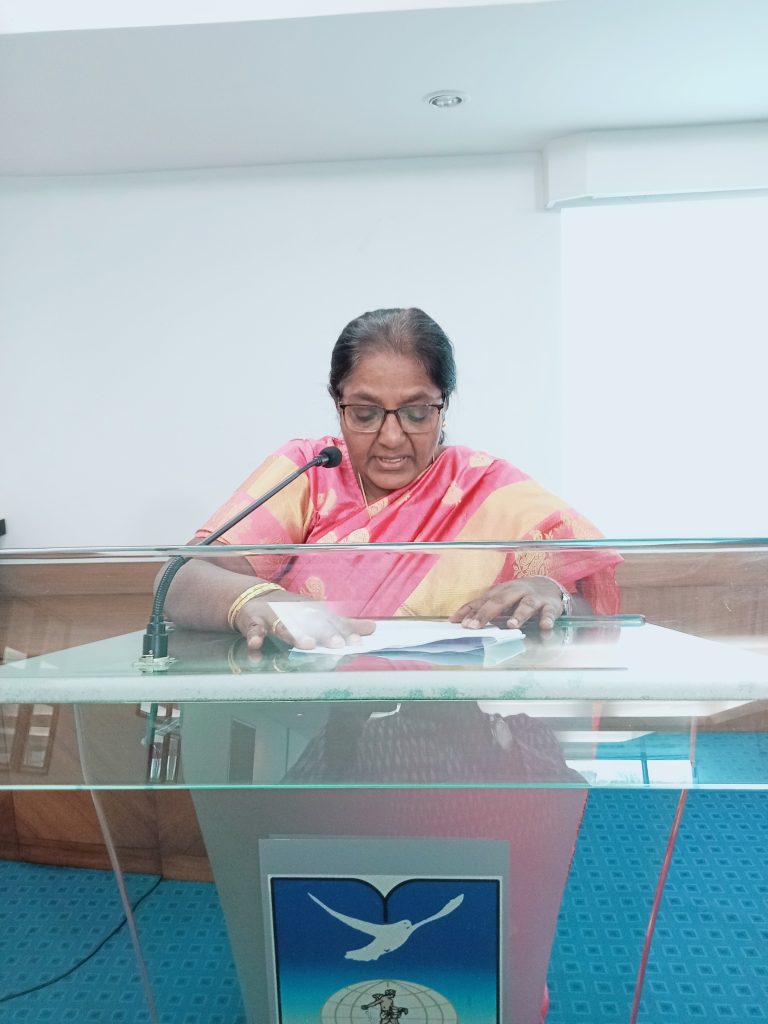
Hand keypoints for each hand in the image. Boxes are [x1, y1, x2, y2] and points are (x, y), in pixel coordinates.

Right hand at [234, 597, 374, 651]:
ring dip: (293, 634)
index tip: (357, 642)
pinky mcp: (252, 623)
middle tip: (337, 644)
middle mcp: (294, 612)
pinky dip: (254, 639)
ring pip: (282, 625)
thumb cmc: (292, 611)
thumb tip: (373, 628)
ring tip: (305, 644)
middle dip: (324, 633)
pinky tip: (256, 648)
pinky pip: (253, 632)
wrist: (253, 597)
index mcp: (311, 611)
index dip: (344, 630)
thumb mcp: (318, 615)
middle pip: (310, 622)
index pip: (330, 621)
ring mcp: (272, 616)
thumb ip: (343, 624)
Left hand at [450, 576, 565, 630]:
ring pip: (526, 605)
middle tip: (473, 626)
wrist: (549, 586)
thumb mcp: (502, 599)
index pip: (483, 600)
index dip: (469, 611)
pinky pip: (549, 613)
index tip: (457, 622)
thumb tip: (461, 622)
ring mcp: (534, 598)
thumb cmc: (520, 596)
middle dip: (486, 614)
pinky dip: (547, 620)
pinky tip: (544, 627)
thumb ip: (485, 609)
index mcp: (502, 591)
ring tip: (511, 625)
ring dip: (518, 615)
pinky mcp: (550, 606)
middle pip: (500, 601)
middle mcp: (516, 592)